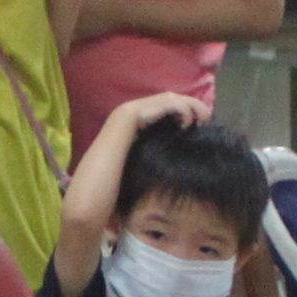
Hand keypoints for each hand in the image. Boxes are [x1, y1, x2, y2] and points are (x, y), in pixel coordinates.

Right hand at [67, 89, 204, 218]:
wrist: (89, 198)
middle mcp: (127, 117)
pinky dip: (179, 109)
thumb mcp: (140, 172)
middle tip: (207, 120)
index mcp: (131, 128)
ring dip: (190, 105)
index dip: (185, 112)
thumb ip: (152, 161)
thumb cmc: (111, 193)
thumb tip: (173, 162)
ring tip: (203, 119)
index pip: (163, 109)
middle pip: (168, 99)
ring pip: (167, 98)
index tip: (201, 127)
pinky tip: (188, 124)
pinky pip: (160, 104)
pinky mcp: (127, 116)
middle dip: (191, 106)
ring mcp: (126, 114)